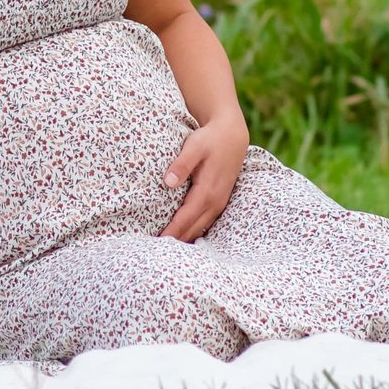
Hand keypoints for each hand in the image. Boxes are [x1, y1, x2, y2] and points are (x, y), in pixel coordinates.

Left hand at [159, 113, 247, 240]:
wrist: (232, 136)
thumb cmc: (210, 140)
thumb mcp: (194, 146)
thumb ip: (181, 165)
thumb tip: (168, 182)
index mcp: (207, 191)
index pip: (185, 218)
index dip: (171, 232)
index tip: (156, 243)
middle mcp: (215, 202)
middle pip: (193, 229)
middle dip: (177, 240)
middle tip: (156, 252)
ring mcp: (219, 203)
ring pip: (201, 229)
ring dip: (186, 239)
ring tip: (168, 250)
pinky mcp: (220, 201)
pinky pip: (206, 223)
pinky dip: (194, 232)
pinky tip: (184, 237)